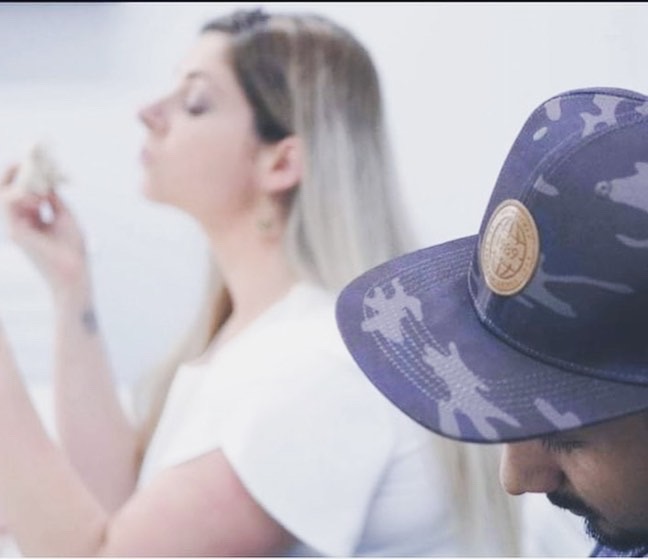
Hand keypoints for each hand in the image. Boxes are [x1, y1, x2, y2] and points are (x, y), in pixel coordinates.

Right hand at [1, 165, 88, 297]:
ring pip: (5, 195)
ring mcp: (14, 227)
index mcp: (30, 219)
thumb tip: (47, 180)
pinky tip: (39, 194)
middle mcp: (18, 221)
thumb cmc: (71, 247)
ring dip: (21, 182)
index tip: (35, 161)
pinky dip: (23, 194)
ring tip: (37, 177)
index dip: (24, 176)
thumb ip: (52, 199)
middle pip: (8, 190)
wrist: (73, 270)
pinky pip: (10, 205)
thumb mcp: (64, 216)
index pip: (20, 192)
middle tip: (27, 159)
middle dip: (15, 172)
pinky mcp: (15, 232)